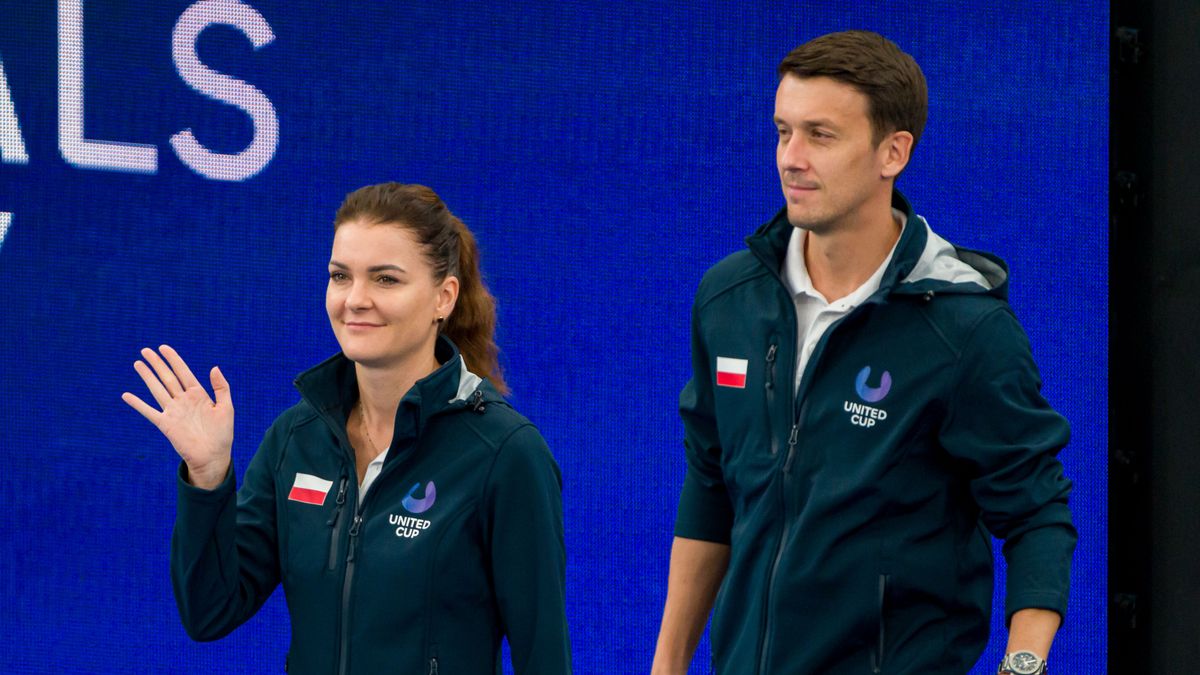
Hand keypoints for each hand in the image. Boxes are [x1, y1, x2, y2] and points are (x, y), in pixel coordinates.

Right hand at [122, 345, 233, 489]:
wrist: (213, 457)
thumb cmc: (222, 434)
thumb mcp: (226, 408)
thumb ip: (221, 387)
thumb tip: (214, 367)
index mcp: (198, 395)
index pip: (183, 372)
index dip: (174, 359)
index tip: (163, 347)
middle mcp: (183, 400)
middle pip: (168, 377)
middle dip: (157, 363)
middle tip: (146, 350)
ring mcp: (173, 411)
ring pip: (157, 389)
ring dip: (147, 377)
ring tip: (138, 363)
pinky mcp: (166, 424)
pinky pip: (149, 412)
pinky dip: (138, 404)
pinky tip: (127, 395)